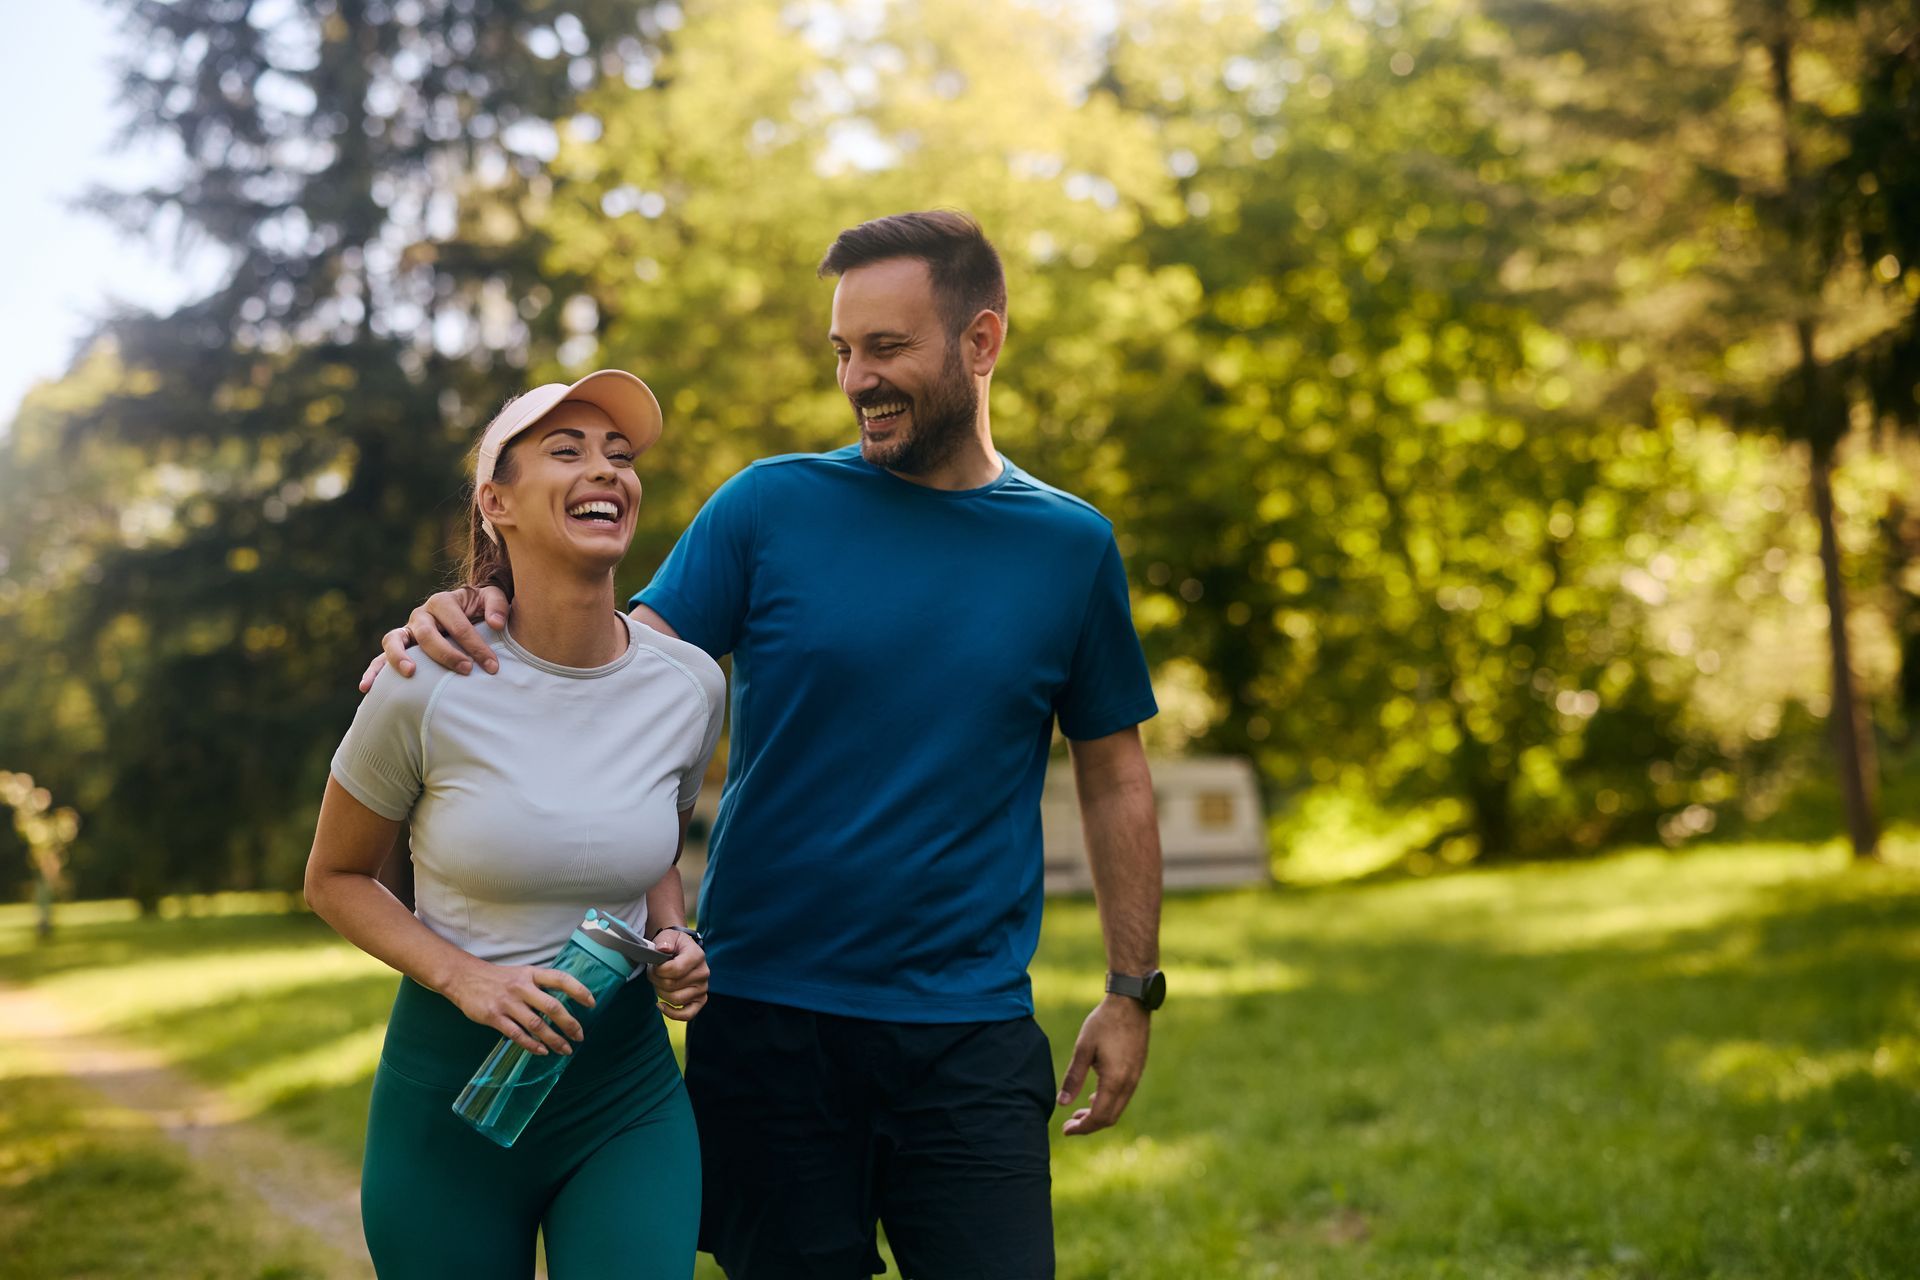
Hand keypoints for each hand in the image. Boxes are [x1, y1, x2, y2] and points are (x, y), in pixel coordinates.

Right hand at [358, 586, 509, 690]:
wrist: (466, 612)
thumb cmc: (480, 609)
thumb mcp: (491, 599)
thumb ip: (497, 606)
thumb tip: (497, 624)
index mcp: (443, 601)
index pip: (457, 624)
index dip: (475, 645)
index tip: (491, 665)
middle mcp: (421, 615)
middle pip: (427, 633)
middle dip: (447, 653)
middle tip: (465, 670)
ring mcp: (407, 631)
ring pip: (394, 640)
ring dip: (399, 657)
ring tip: (410, 673)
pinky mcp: (399, 648)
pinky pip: (379, 658)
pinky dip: (372, 671)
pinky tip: (366, 688)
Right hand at [441, 957, 595, 1055]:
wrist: (463, 977)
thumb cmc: (498, 978)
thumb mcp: (521, 974)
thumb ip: (539, 986)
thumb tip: (562, 1005)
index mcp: (531, 974)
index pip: (561, 979)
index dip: (578, 990)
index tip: (592, 1003)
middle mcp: (522, 987)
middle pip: (552, 1007)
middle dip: (569, 1023)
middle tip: (580, 1036)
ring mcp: (507, 1003)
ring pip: (537, 1024)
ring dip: (553, 1039)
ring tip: (565, 1049)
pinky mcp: (494, 1017)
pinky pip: (517, 1034)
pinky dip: (531, 1044)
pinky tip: (542, 1051)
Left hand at [647, 929, 709, 1021]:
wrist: (682, 950)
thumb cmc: (674, 945)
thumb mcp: (668, 936)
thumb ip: (665, 940)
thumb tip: (663, 949)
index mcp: (697, 956)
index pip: (674, 970)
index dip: (658, 970)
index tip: (654, 965)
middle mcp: (703, 973)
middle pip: (672, 985)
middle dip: (656, 980)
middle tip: (653, 971)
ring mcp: (703, 988)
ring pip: (675, 999)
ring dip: (660, 992)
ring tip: (658, 981)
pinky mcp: (700, 1000)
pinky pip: (687, 1014)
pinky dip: (672, 1014)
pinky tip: (661, 1005)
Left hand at [1058, 994, 1150, 1135]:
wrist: (1130, 1003)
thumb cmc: (1104, 1022)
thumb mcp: (1083, 1048)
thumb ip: (1074, 1078)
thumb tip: (1061, 1104)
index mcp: (1115, 1081)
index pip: (1098, 1117)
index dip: (1081, 1128)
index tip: (1065, 1130)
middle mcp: (1128, 1084)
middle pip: (1110, 1118)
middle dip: (1089, 1125)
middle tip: (1069, 1124)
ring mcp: (1135, 1078)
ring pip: (1117, 1109)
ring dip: (1098, 1114)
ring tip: (1078, 1112)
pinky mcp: (1137, 1070)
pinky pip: (1123, 1097)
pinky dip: (1108, 1103)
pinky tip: (1094, 1096)